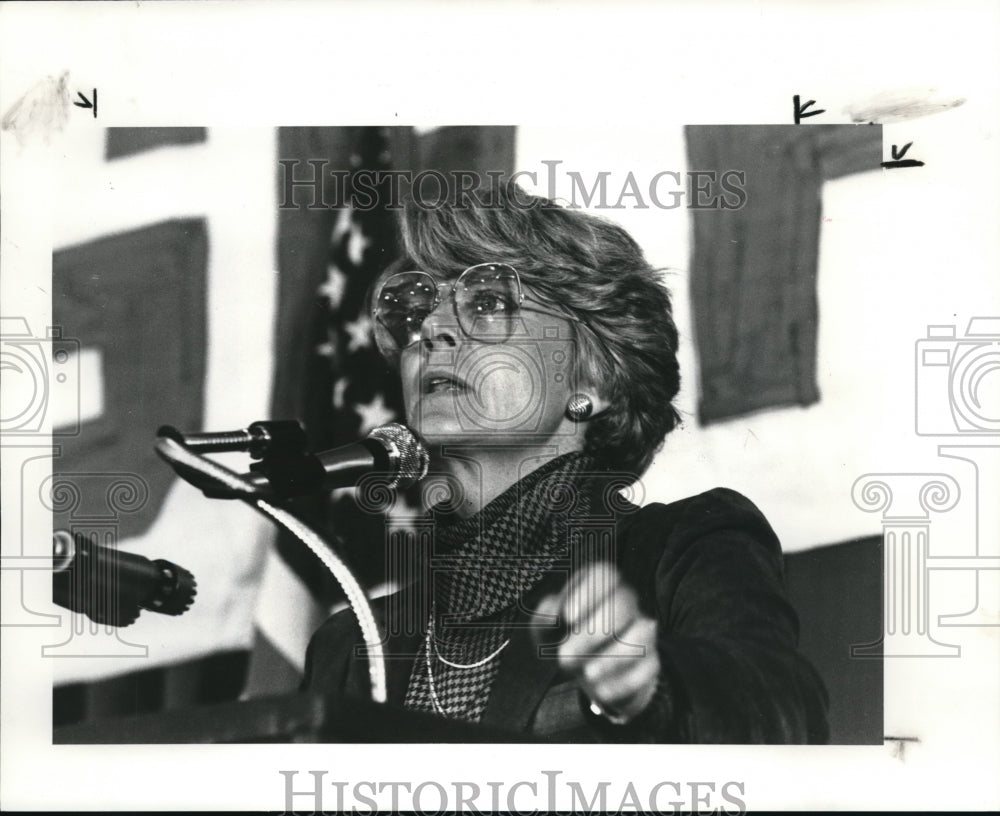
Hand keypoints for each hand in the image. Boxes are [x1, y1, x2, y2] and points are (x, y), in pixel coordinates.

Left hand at [534, 562, 659, 723]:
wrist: (589, 673)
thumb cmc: (567, 640)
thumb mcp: (547, 628)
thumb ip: (545, 616)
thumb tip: (553, 614)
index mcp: (599, 587)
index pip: (604, 574)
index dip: (587, 593)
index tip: (567, 617)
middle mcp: (625, 602)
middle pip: (623, 602)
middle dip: (593, 632)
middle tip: (565, 656)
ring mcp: (642, 631)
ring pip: (641, 634)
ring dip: (611, 657)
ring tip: (587, 674)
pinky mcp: (650, 661)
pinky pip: (646, 668)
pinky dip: (623, 682)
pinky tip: (601, 689)